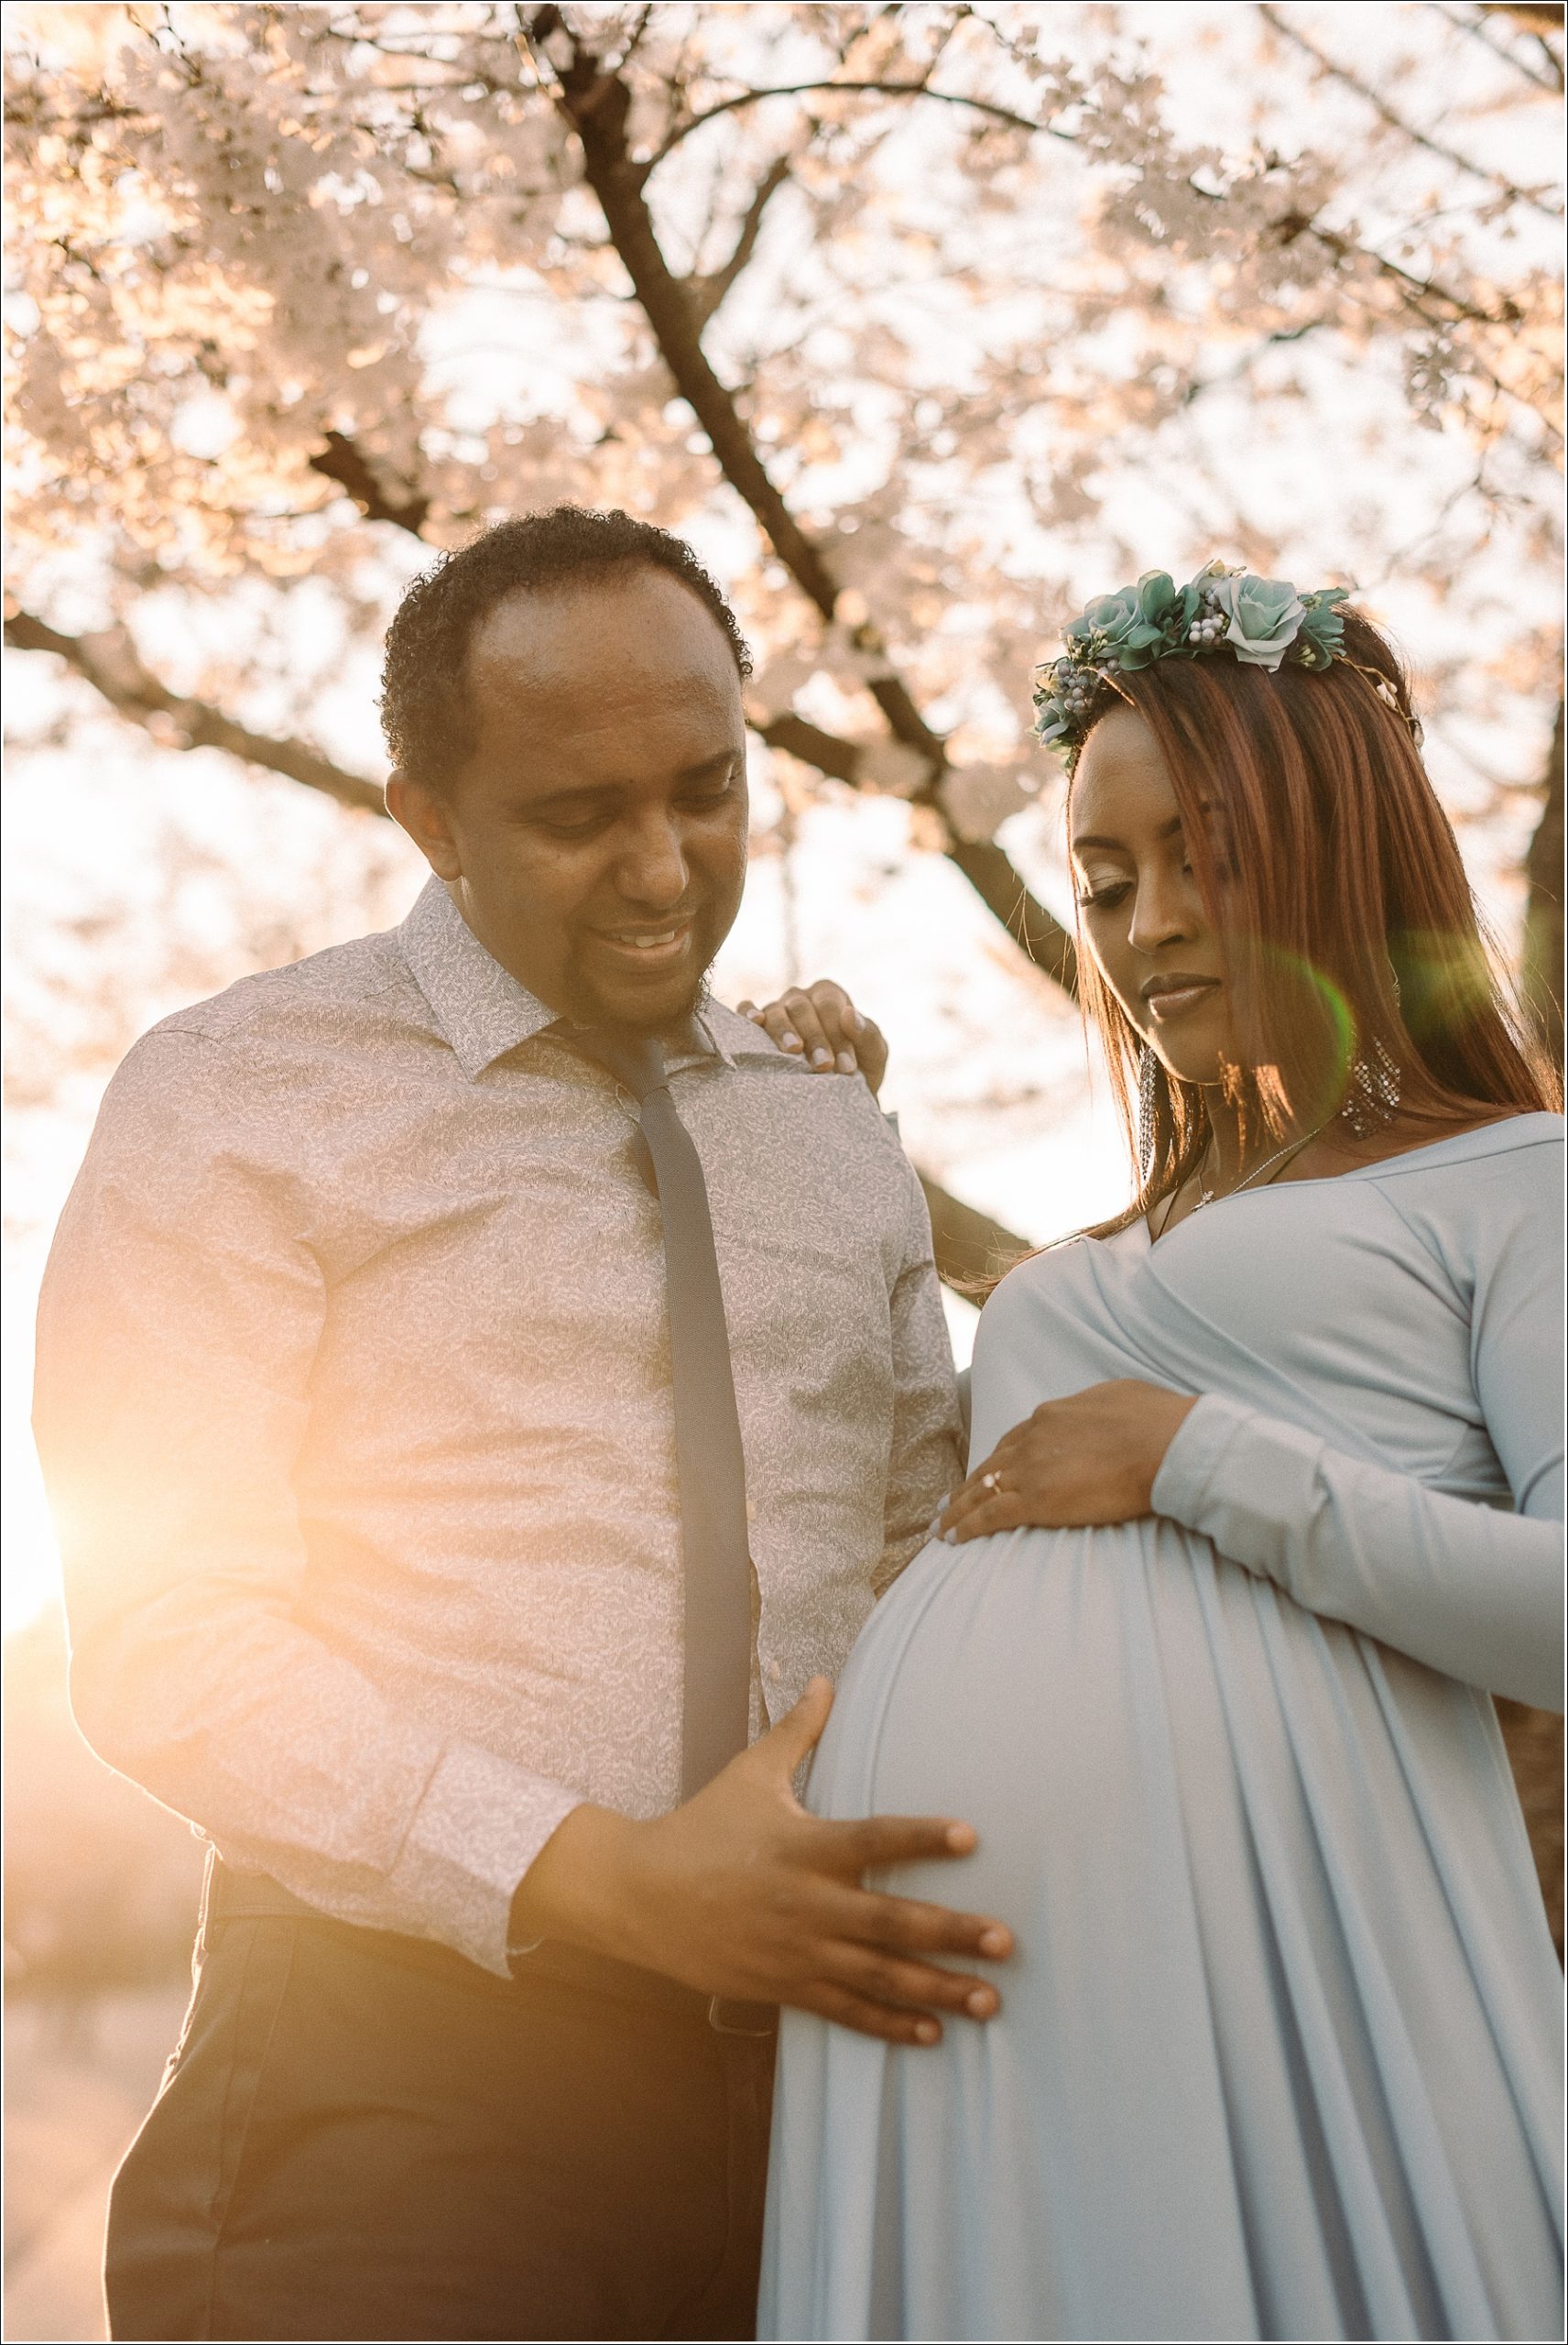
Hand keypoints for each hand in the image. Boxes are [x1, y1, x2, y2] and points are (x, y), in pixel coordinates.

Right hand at [511, 1678, 1011, 2044]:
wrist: (640, 1898)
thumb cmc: (701, 1827)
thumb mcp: (749, 1774)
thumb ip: (796, 1732)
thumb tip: (824, 1680)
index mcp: (804, 1845)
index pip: (874, 1837)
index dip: (921, 1837)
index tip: (970, 1837)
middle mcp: (807, 1902)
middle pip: (890, 1921)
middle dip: (952, 1934)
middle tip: (1007, 1942)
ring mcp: (798, 1951)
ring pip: (879, 1977)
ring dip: (937, 1991)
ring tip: (988, 2003)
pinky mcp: (786, 1987)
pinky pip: (846, 2010)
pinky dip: (889, 2026)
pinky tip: (931, 2035)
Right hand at [734, 980, 888, 1097]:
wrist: (834, 1098)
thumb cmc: (856, 1071)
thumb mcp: (874, 1055)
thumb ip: (869, 1034)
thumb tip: (849, 1014)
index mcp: (830, 996)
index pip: (831, 1007)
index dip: (839, 1036)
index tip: (847, 1068)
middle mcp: (801, 998)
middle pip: (803, 1009)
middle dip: (815, 1038)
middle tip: (824, 1067)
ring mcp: (776, 1009)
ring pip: (777, 1012)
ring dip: (784, 1031)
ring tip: (793, 1051)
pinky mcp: (754, 1024)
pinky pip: (746, 1010)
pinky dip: (748, 1013)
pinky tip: (755, 1023)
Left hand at [936, 1379, 1197, 1541]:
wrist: (1166, 1443)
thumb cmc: (1158, 1421)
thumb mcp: (1122, 1399)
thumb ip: (1104, 1409)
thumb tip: (1111, 1411)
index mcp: (1054, 1415)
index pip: (1016, 1440)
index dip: (999, 1459)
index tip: (989, 1472)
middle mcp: (1034, 1437)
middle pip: (991, 1465)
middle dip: (968, 1485)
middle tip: (949, 1502)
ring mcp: (1032, 1468)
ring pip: (981, 1490)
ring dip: (957, 1509)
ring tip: (941, 1525)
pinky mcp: (1035, 1499)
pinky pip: (989, 1515)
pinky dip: (966, 1526)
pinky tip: (952, 1538)